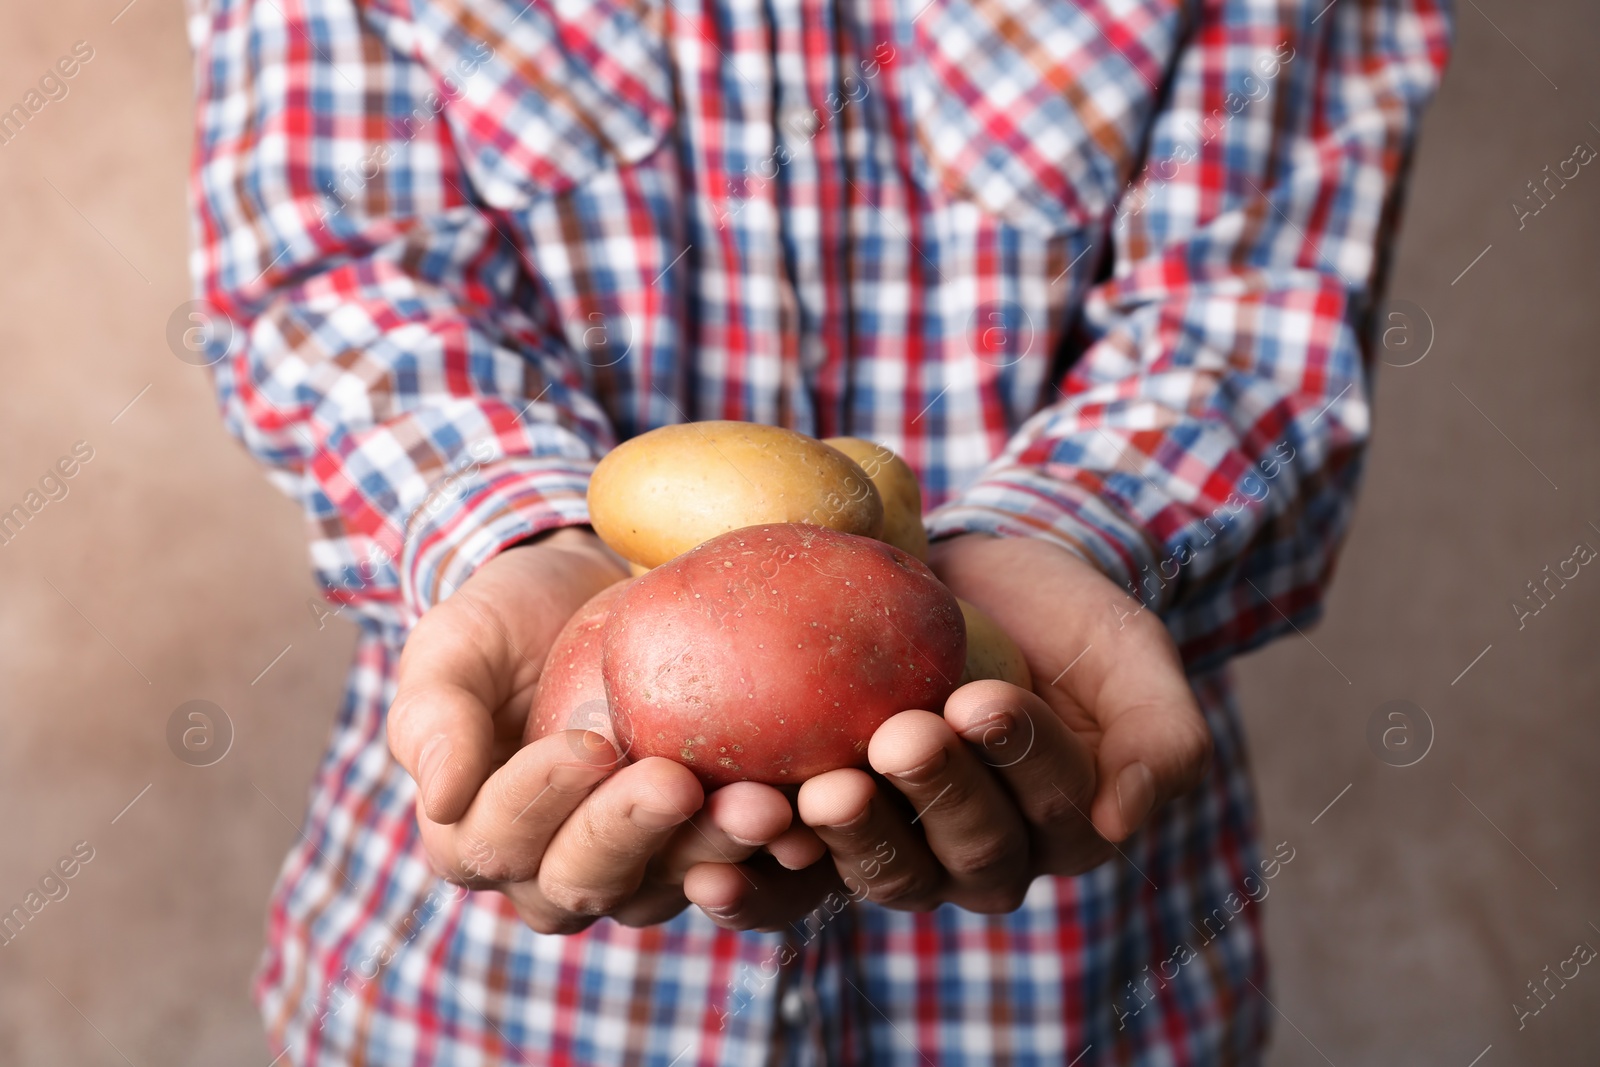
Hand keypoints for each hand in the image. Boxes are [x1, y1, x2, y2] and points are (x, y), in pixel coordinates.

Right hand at [386, 527, 798, 932]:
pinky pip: (740, 872)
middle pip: (587, 880)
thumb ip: (431, 715)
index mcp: (478, 837)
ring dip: (715, 852)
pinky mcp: (705, 847)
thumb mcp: (453, 647)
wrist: (593, 595)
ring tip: (762, 808)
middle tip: (680, 783)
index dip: (539, 801)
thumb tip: (439, 797)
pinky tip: (808, 818)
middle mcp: (554, 872)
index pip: (500, 840)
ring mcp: (637, 867)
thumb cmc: (510, 623)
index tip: (588, 741)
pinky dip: (773, 857)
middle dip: (634, 835)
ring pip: (668, 887)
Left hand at [680, 533, 1211, 926]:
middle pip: (964, 852)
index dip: (1020, 761)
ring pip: (884, 872)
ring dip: (851, 838)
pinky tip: (716, 865)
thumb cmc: (1063, 620)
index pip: (1050, 806)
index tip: (982, 699)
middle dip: (933, 797)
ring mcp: (903, 852)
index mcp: (1066, 825)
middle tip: (898, 738)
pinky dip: (762, 883)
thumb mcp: (1134, 659)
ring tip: (820, 791)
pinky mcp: (827, 838)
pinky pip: (798, 882)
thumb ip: (1159, 740)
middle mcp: (985, 857)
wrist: (972, 581)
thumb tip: (1122, 823)